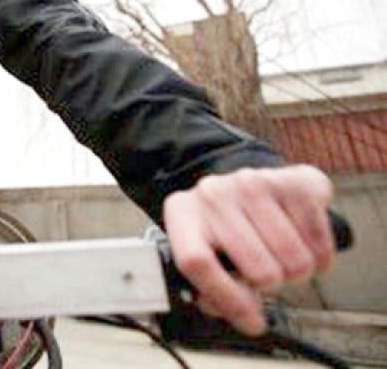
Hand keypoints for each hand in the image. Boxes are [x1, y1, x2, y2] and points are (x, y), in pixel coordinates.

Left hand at [162, 164, 334, 335]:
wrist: (248, 185)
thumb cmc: (224, 227)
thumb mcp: (205, 253)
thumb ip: (212, 288)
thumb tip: (238, 315)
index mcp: (182, 213)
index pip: (197, 262)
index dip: (226, 299)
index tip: (251, 322)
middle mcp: (213, 194)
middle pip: (257, 270)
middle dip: (271, 287)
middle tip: (268, 277)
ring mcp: (252, 183)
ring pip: (294, 260)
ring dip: (297, 272)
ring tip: (283, 259)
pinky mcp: (292, 180)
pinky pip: (319, 240)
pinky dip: (321, 256)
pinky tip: (305, 246)